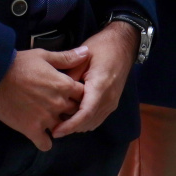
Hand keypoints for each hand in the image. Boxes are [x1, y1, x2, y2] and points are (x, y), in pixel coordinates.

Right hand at [0, 47, 88, 150]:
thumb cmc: (18, 64)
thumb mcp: (43, 55)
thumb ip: (66, 57)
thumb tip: (86, 52)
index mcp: (64, 85)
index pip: (84, 95)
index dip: (79, 95)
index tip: (71, 94)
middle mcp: (58, 103)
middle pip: (76, 113)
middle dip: (71, 111)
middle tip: (60, 108)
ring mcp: (46, 118)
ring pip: (63, 129)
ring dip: (59, 126)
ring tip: (49, 120)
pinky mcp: (31, 129)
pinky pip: (45, 144)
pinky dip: (44, 141)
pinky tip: (40, 135)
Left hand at [52, 22, 137, 137]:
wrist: (123, 44)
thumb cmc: (101, 47)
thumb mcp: (82, 58)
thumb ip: (70, 77)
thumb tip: (57, 94)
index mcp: (100, 87)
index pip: (85, 113)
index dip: (70, 125)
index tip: (55, 131)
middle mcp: (108, 99)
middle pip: (88, 122)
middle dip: (71, 128)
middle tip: (52, 126)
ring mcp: (112, 102)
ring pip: (93, 122)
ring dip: (78, 125)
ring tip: (60, 122)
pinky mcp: (112, 102)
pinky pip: (98, 118)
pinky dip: (86, 121)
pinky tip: (73, 116)